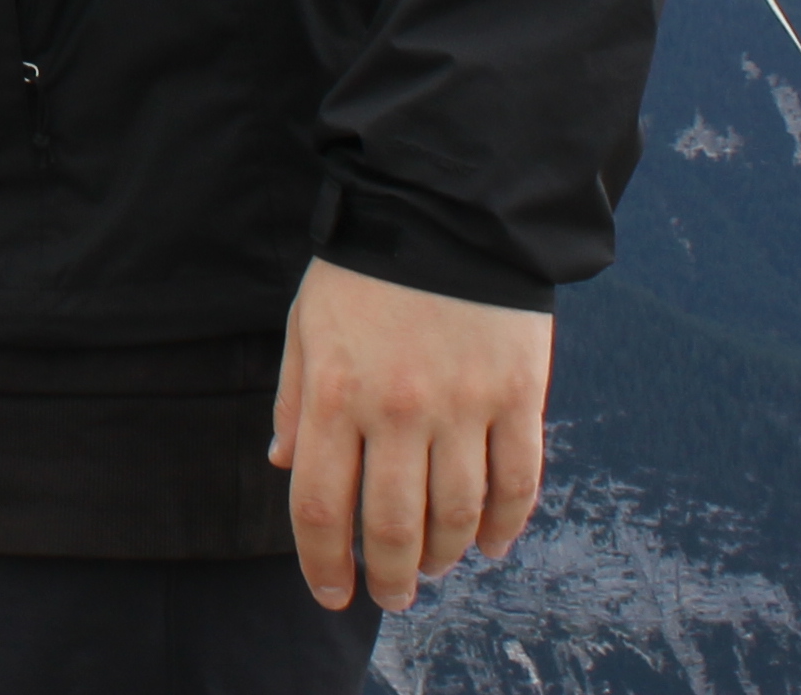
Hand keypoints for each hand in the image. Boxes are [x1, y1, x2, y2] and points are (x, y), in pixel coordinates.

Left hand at [265, 257, 549, 612]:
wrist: (445, 206)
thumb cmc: (364, 269)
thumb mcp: (307, 324)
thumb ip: (292, 399)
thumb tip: (283, 466)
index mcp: (334, 394)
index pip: (320, 509)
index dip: (324, 566)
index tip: (333, 593)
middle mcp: (396, 410)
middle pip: (390, 527)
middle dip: (389, 577)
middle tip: (392, 595)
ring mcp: (462, 405)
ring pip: (456, 516)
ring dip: (444, 556)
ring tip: (435, 567)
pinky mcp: (517, 396)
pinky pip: (516, 482)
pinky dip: (505, 526)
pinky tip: (492, 543)